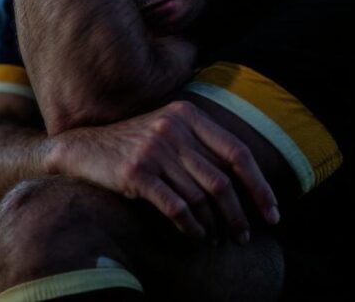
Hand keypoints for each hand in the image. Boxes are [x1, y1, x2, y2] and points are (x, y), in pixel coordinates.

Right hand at [47, 100, 278, 243]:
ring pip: (201, 198)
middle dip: (239, 215)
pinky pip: (176, 208)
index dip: (260, 187)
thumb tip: (247, 183)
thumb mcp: (167, 130)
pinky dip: (192, 227)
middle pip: (222, 181)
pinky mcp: (136, 172)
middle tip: (244, 236)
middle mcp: (172, 129)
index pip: (238, 153)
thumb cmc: (132, 144)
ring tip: (218, 238)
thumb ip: (201, 144)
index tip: (272, 213)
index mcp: (186, 115)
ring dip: (216, 225)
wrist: (82, 148)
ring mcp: (153, 150)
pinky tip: (196, 236)